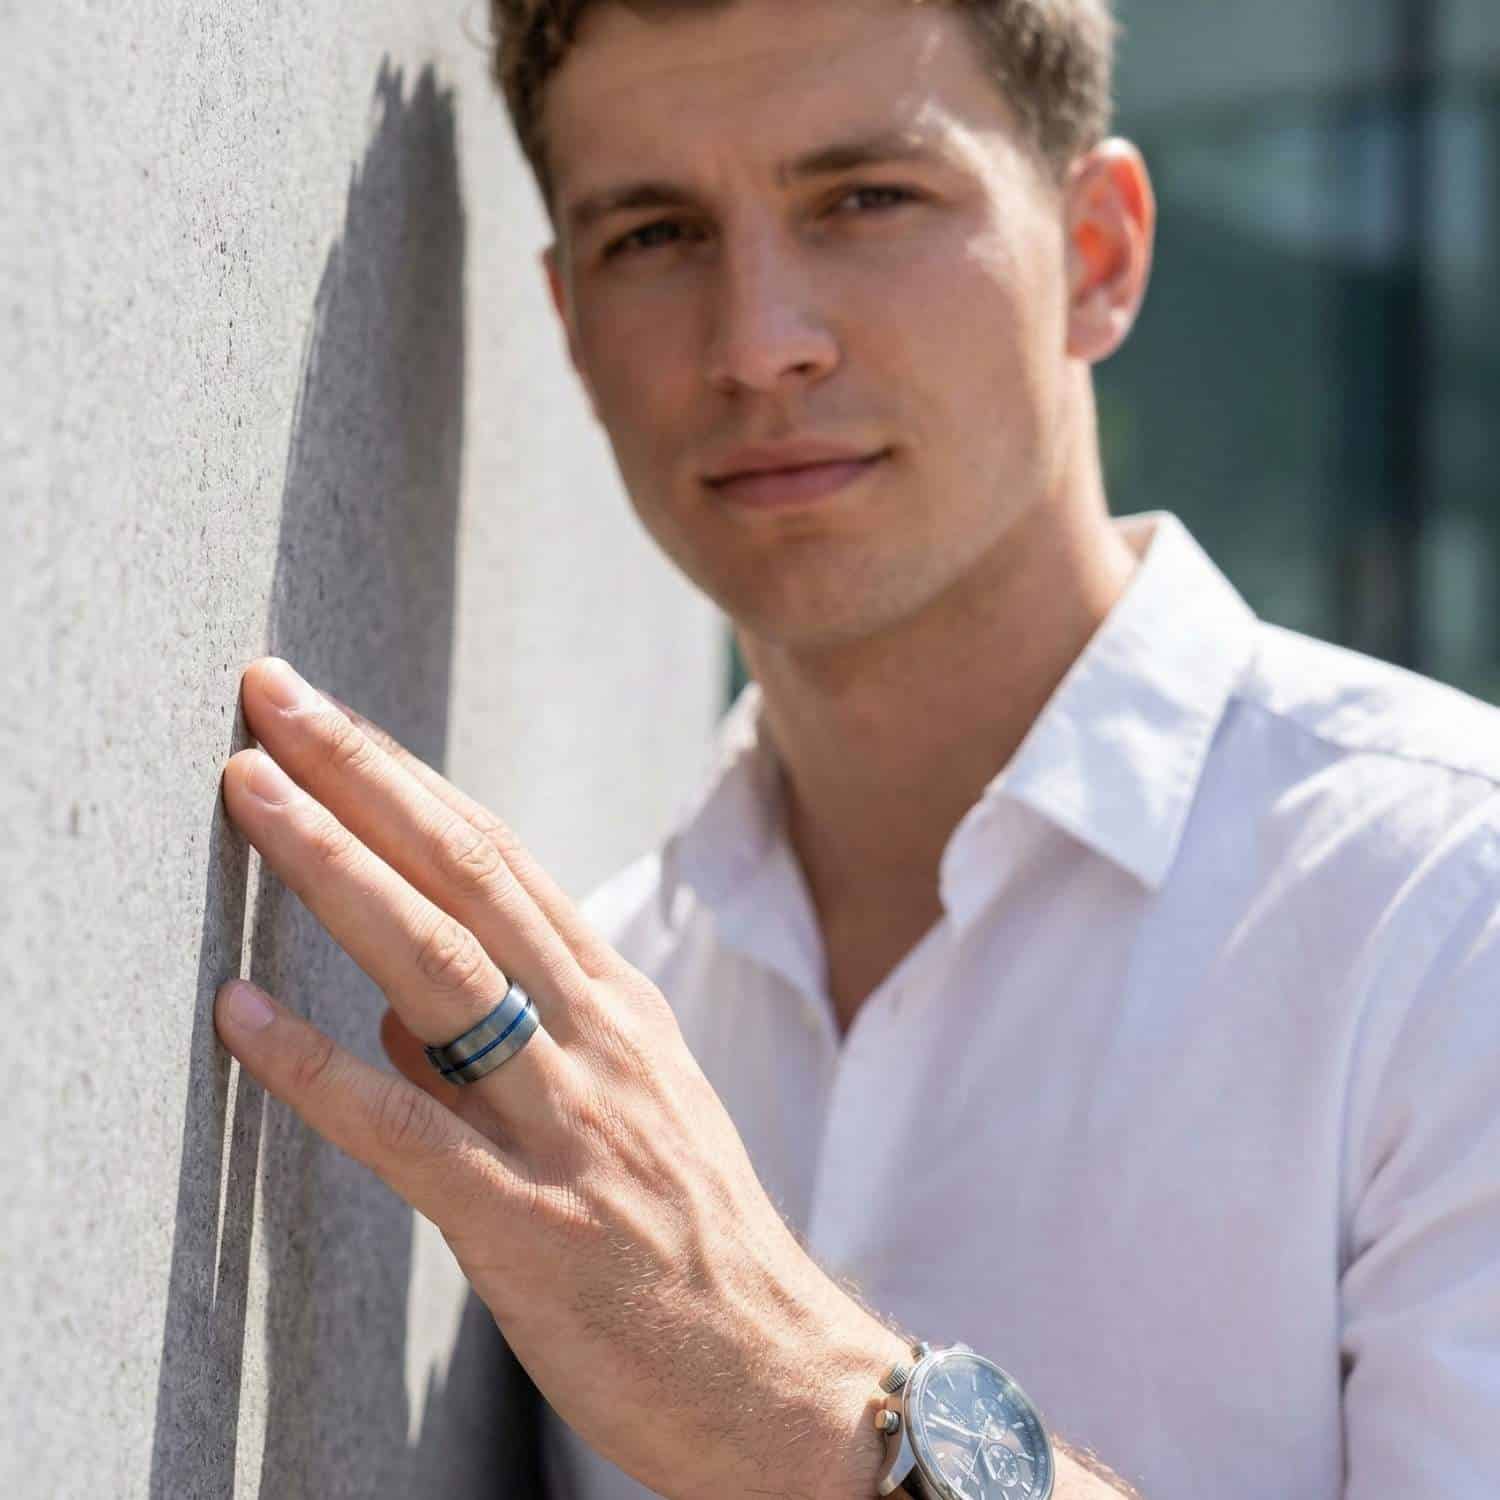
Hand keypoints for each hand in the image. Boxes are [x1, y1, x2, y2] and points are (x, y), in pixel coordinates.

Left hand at [214, 658, 909, 1499]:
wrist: (781, 1377)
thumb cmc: (690, 1240)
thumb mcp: (619, 1109)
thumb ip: (504, 1045)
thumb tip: (385, 1003)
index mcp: (617, 1002)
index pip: (499, 856)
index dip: (405, 776)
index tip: (326, 716)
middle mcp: (597, 1037)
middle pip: (468, 875)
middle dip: (363, 777)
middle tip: (273, 693)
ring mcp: (569, 1122)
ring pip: (440, 970)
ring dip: (337, 870)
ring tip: (250, 792)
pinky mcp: (531, 1224)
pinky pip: (410, 1133)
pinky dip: (319, 1068)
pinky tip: (241, 1013)